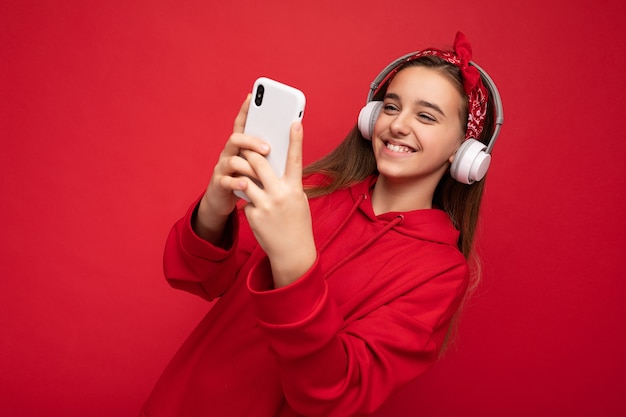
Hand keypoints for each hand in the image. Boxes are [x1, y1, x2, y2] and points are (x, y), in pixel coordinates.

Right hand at [195, 94, 270, 243]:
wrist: (223, 200)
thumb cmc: (247, 180)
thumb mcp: (258, 165)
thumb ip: (269, 154)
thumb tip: (290, 139)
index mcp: (240, 146)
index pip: (242, 124)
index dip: (245, 110)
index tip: (251, 96)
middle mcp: (229, 153)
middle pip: (236, 139)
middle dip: (252, 141)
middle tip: (268, 148)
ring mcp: (222, 168)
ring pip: (231, 160)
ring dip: (247, 164)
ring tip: (260, 170)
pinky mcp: (218, 184)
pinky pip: (225, 181)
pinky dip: (236, 182)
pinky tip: (246, 184)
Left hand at [242, 122, 316, 287]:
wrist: (292, 252)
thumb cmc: (297, 224)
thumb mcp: (297, 201)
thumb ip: (287, 183)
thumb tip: (272, 167)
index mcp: (295, 188)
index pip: (296, 159)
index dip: (296, 139)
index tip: (295, 122)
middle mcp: (281, 194)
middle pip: (260, 163)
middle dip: (250, 152)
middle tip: (245, 145)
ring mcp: (266, 204)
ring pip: (246, 178)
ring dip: (241, 170)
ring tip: (240, 166)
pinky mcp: (253, 215)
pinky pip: (245, 198)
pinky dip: (247, 198)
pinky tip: (254, 208)